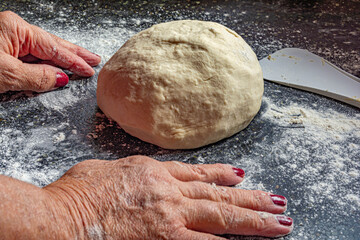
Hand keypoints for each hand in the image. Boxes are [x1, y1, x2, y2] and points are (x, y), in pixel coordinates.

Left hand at [0, 11, 100, 92]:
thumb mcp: (7, 72)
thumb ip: (36, 76)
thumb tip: (60, 78)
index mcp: (15, 29)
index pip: (54, 48)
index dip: (74, 61)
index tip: (88, 69)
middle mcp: (12, 31)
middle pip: (51, 45)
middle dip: (74, 55)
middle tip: (93, 60)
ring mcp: (5, 40)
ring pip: (40, 53)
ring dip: (59, 62)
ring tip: (78, 66)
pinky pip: (28, 59)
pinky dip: (42, 66)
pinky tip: (53, 70)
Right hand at [44, 156, 292, 238]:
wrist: (58, 217)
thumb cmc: (75, 194)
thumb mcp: (105, 170)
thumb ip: (131, 172)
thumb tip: (141, 174)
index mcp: (153, 172)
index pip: (197, 173)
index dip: (222, 175)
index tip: (241, 176)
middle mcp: (168, 192)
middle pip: (219, 195)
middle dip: (252, 200)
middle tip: (279, 202)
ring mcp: (170, 217)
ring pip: (221, 217)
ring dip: (253, 220)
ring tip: (280, 222)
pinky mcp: (166, 239)